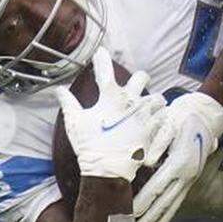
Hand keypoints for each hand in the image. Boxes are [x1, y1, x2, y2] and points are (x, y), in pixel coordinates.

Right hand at [54, 47, 162, 180]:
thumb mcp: (74, 122)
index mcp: (110, 97)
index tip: (101, 51)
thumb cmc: (89, 145)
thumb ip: (68, 103)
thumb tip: (58, 89)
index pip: (105, 70)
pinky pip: (163, 117)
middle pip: (141, 77)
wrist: (108, 170)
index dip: (102, 58)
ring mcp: (144, 116)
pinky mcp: (153, 130)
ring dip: (152, 99)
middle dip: (138, 78)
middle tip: (133, 84)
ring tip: (147, 105)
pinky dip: (160, 117)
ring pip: (157, 97)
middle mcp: (131, 102)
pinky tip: (156, 119)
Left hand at [133, 91, 222, 221]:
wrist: (204, 117)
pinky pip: (178, 201)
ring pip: (173, 205)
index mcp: (180, 162)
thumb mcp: (169, 125)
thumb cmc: (182, 118)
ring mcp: (190, 179)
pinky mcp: (190, 180)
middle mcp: (186, 175)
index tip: (130, 213)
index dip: (143, 201)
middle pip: (165, 201)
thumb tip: (146, 161)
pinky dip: (168, 214)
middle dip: (149, 218)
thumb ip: (158, 143)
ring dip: (159, 220)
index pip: (157, 186)